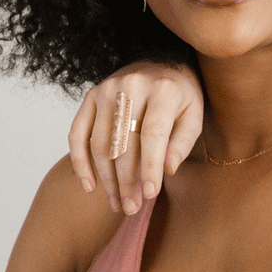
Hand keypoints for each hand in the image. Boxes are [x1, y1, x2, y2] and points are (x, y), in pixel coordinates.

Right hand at [67, 61, 202, 213]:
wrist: (161, 64)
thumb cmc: (181, 97)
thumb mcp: (194, 115)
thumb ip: (182, 142)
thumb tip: (166, 170)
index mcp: (163, 90)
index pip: (152, 134)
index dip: (149, 166)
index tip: (150, 195)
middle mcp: (132, 86)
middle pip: (124, 143)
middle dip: (127, 181)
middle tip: (132, 208)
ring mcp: (107, 89)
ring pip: (100, 143)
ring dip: (107, 179)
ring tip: (117, 203)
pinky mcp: (90, 95)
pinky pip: (77, 133)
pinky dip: (80, 162)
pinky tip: (90, 186)